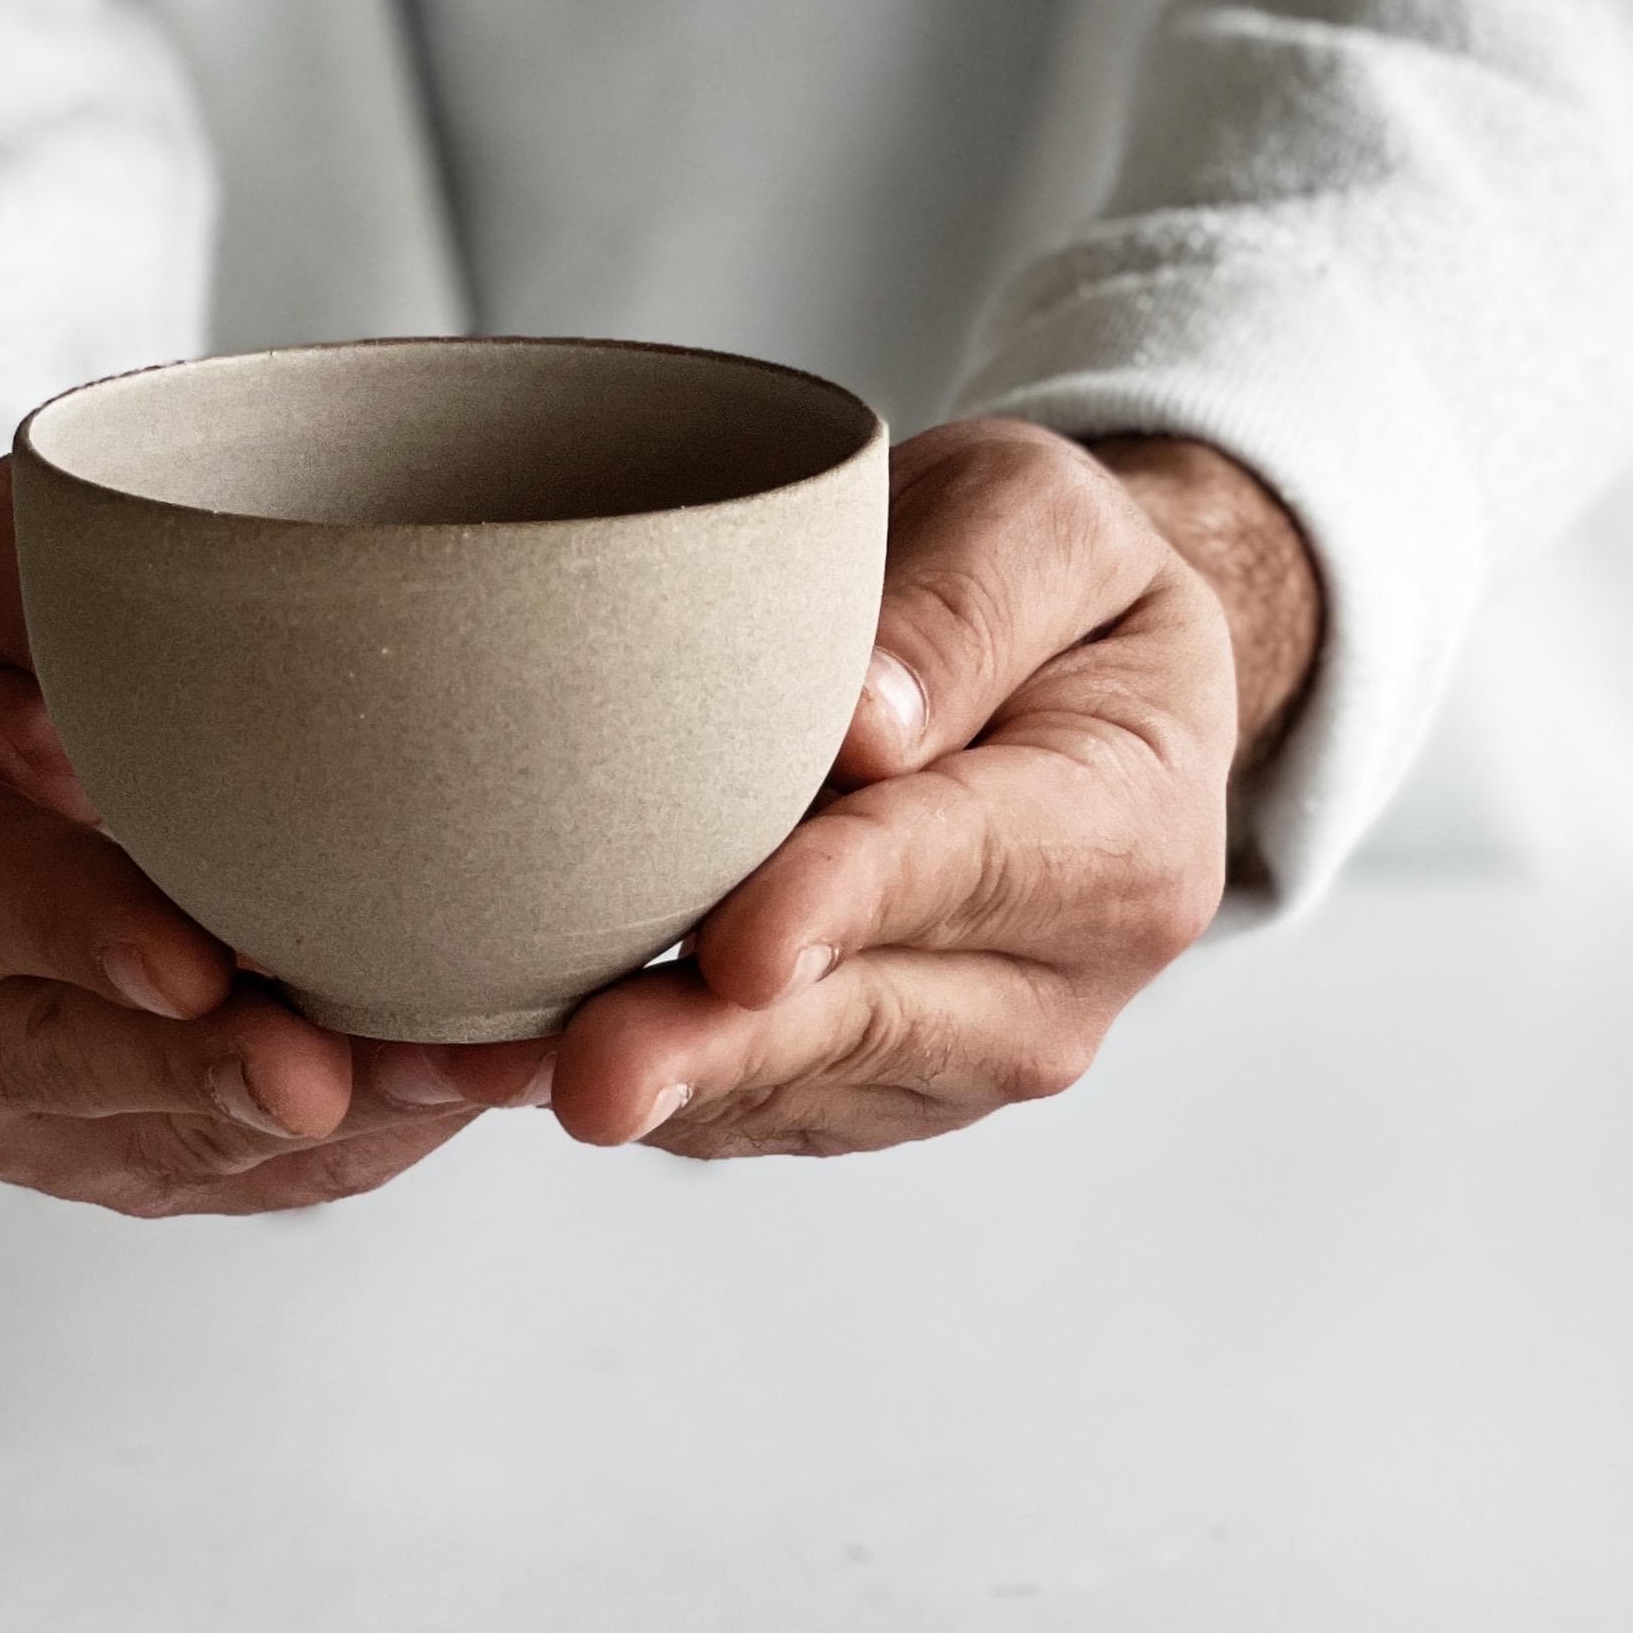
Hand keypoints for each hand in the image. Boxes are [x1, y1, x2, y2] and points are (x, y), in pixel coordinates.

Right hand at [0, 463, 552, 1217]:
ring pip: (168, 1139)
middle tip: (321, 1073)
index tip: (189, 965)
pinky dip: (364, 1137)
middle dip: (206, 1075)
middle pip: (61, 1062)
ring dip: (328, 1120)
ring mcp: (6, 1106)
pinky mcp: (109, 1151)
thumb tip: (216, 561)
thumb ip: (59, 573)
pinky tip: (464, 1086)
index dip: (76, 932)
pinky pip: (239, 1172)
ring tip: (460, 1076)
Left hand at [542, 419, 1321, 1160]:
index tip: (743, 940)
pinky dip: (648, 1092)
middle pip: (873, 1017)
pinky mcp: (879, 1088)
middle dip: (724, 1043)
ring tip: (506, 1074)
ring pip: (801, 1085)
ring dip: (658, 1082)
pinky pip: (758, 1111)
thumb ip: (968, 601)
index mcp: (1126, 825)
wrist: (1079, 680)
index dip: (847, 902)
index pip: (971, 863)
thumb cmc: (1047, 586)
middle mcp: (1066, 973)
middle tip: (592, 1071)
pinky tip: (521, 1073)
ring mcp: (970, 1049)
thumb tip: (868, 731)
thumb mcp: (1039, 520)